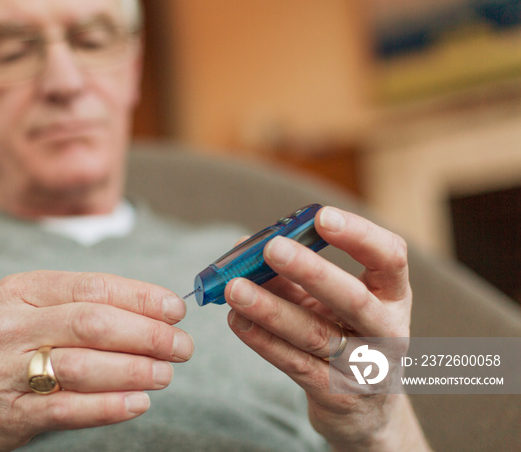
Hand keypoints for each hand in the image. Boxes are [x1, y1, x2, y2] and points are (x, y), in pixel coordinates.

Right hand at [0, 272, 191, 450]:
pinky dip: (109, 406)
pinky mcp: (9, 414)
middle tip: (181, 346)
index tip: (175, 308)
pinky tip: (138, 403)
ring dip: (135, 370)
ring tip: (166, 374)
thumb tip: (149, 310)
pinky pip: (68, 408)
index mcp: (20, 290)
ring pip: (84, 365)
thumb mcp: (21, 310)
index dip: (141, 297)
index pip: (93, 286)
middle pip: (93, 323)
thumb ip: (75, 305)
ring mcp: (6, 370)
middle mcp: (10, 326)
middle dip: (147, 334)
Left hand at [225, 207, 428, 450]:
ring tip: (235, 288)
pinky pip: (294, 363)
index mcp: (392, 296)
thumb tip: (245, 248)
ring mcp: (364, 368)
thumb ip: (295, 277)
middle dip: (311, 271)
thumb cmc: (344, 338)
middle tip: (272, 248)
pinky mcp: (335, 394)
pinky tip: (237, 321)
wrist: (365, 411)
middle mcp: (387, 331)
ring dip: (270, 308)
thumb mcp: (330, 304)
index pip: (390, 257)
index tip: (322, 216)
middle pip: (353, 299)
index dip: (360, 234)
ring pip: (315, 334)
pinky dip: (262, 340)